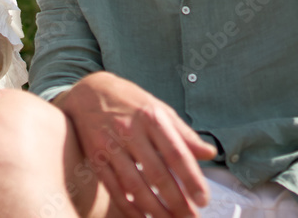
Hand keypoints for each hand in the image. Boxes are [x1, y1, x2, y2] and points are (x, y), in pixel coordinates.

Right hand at [61, 72, 215, 217]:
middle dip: (176, 202)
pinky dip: (128, 207)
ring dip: (155, 209)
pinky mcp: (95, 157)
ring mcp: (110, 144)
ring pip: (135, 185)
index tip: (203, 201)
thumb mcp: (158, 108)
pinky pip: (113, 187)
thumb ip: (183, 133)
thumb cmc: (129, 101)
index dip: (191, 180)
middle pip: (157, 174)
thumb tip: (210, 153)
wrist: (87, 91)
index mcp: (151, 117)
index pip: (176, 154)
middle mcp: (130, 131)